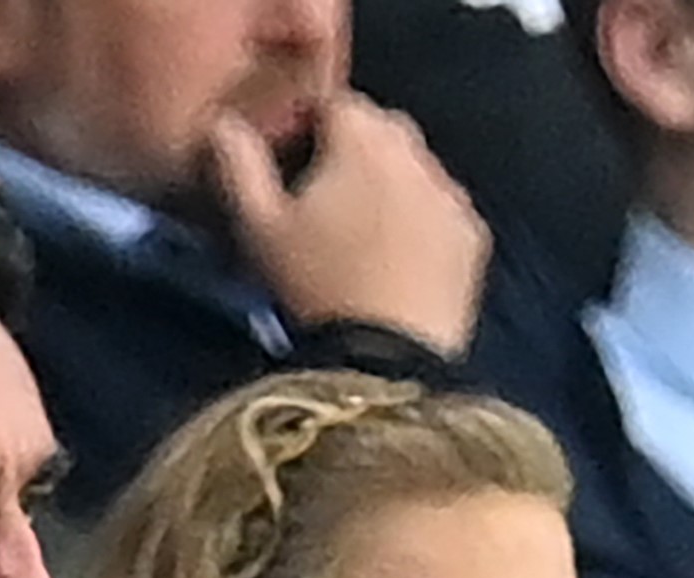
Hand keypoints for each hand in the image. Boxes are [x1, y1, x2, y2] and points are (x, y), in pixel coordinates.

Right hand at [209, 93, 489, 359]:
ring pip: (416, 168)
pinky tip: (400, 259)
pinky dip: (423, 221)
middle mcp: (414, 153)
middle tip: (324, 199)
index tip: (290, 162)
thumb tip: (222, 123)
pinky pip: (442, 210)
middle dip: (354, 149)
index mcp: (360, 139)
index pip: (334, 102)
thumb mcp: (259, 227)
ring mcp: (450, 194)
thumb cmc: (313, 286)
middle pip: (381, 129)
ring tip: (363, 234)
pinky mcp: (472, 235)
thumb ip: (239, 165)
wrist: (387, 359)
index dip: (308, 125)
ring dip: (391, 184)